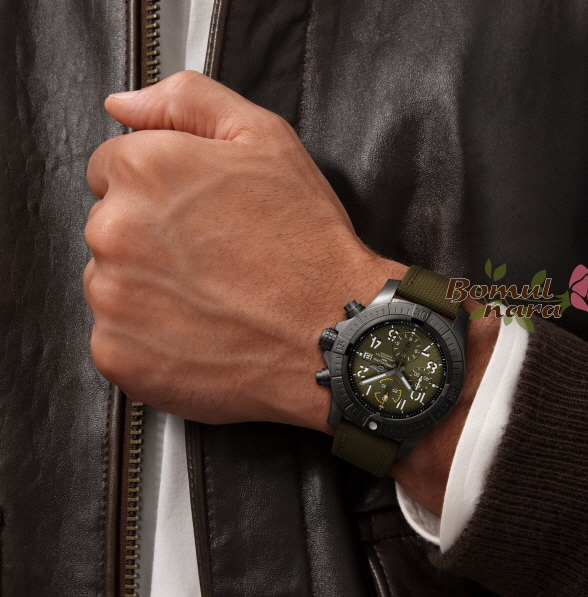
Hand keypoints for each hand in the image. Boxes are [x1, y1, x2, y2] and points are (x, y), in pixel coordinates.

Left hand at [84, 70, 404, 428]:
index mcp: (145, 171)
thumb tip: (126, 104)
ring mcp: (113, 298)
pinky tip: (197, 332)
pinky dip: (148, 339)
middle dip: (150, 238)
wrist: (331, 330)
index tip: (192, 216)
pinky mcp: (118, 354)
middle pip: (109, 227)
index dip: (158, 190)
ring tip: (209, 298)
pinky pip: (117, 338)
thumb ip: (188, 102)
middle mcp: (115, 231)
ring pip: (112, 283)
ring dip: (148, 289)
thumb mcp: (265, 140)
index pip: (111, 169)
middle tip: (210, 259)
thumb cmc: (306, 243)